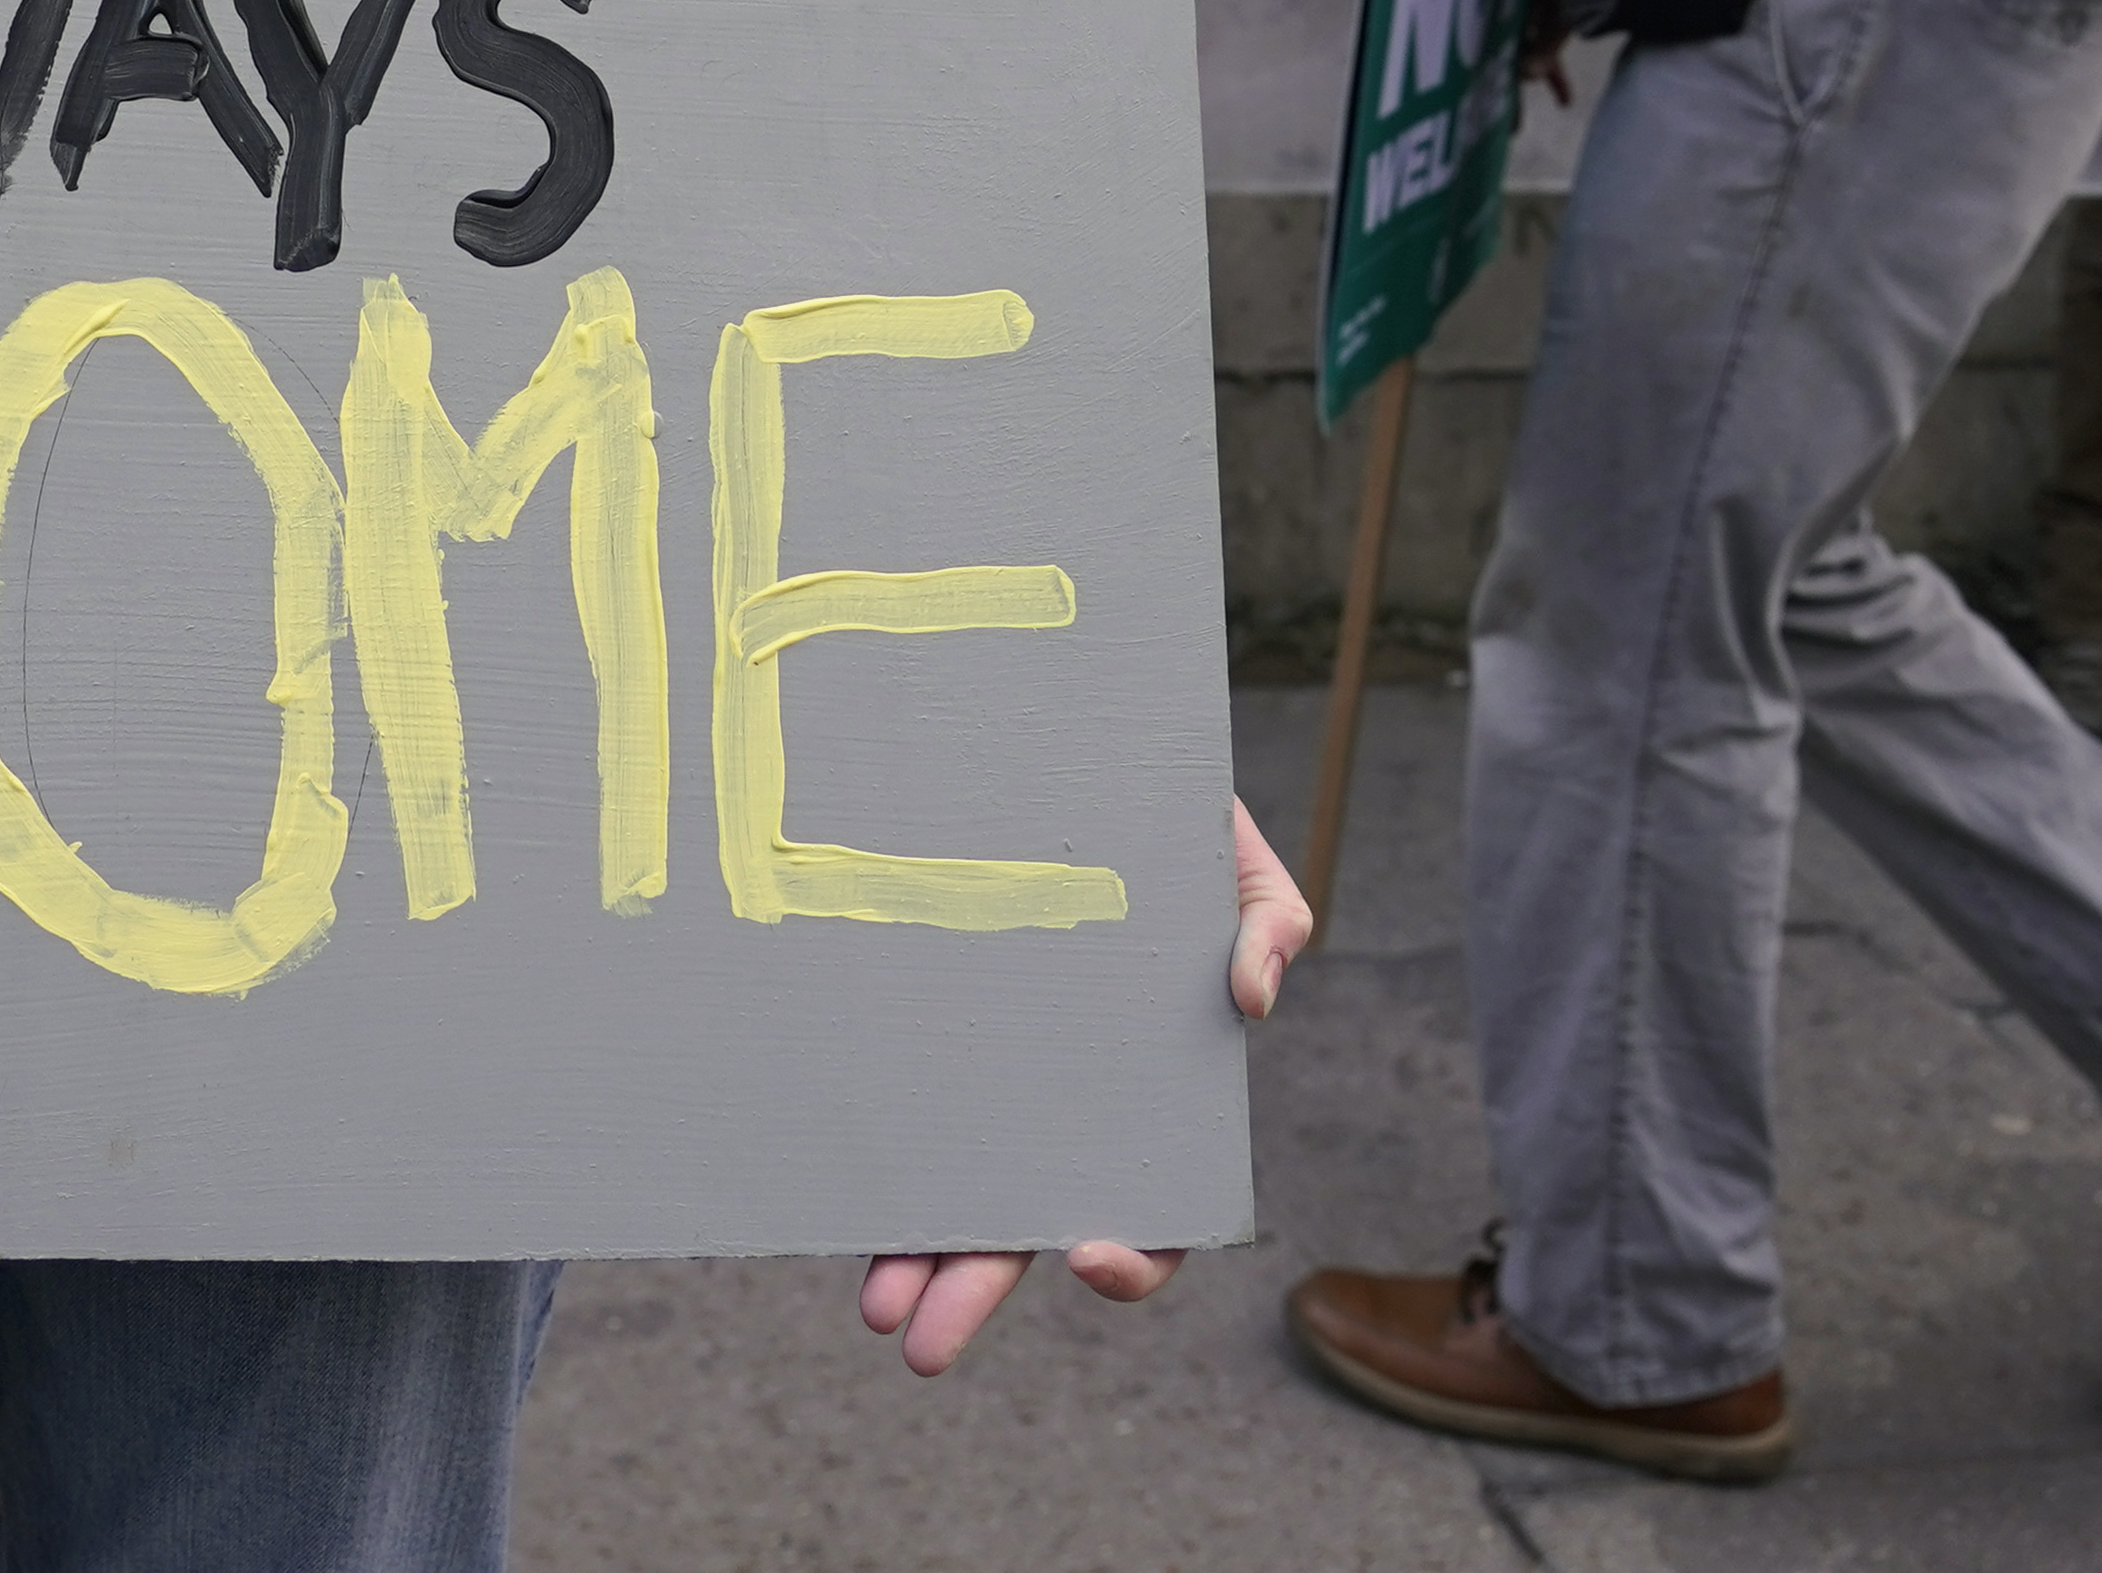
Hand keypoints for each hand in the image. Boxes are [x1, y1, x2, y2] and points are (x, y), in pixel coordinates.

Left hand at [852, 799, 1314, 1377]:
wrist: (1068, 755)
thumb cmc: (1165, 822)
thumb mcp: (1234, 862)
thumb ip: (1266, 922)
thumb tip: (1252, 998)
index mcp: (1145, 1095)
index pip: (1152, 1211)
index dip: (1133, 1258)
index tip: (1089, 1254)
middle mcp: (1061, 1107)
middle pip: (1027, 1226)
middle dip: (974, 1290)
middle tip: (922, 1345)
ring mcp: (988, 1078)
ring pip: (952, 1191)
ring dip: (913, 1259)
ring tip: (876, 1306)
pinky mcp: (924, 1029)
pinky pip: (896, 1107)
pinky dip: (871, 1161)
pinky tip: (835, 1198)